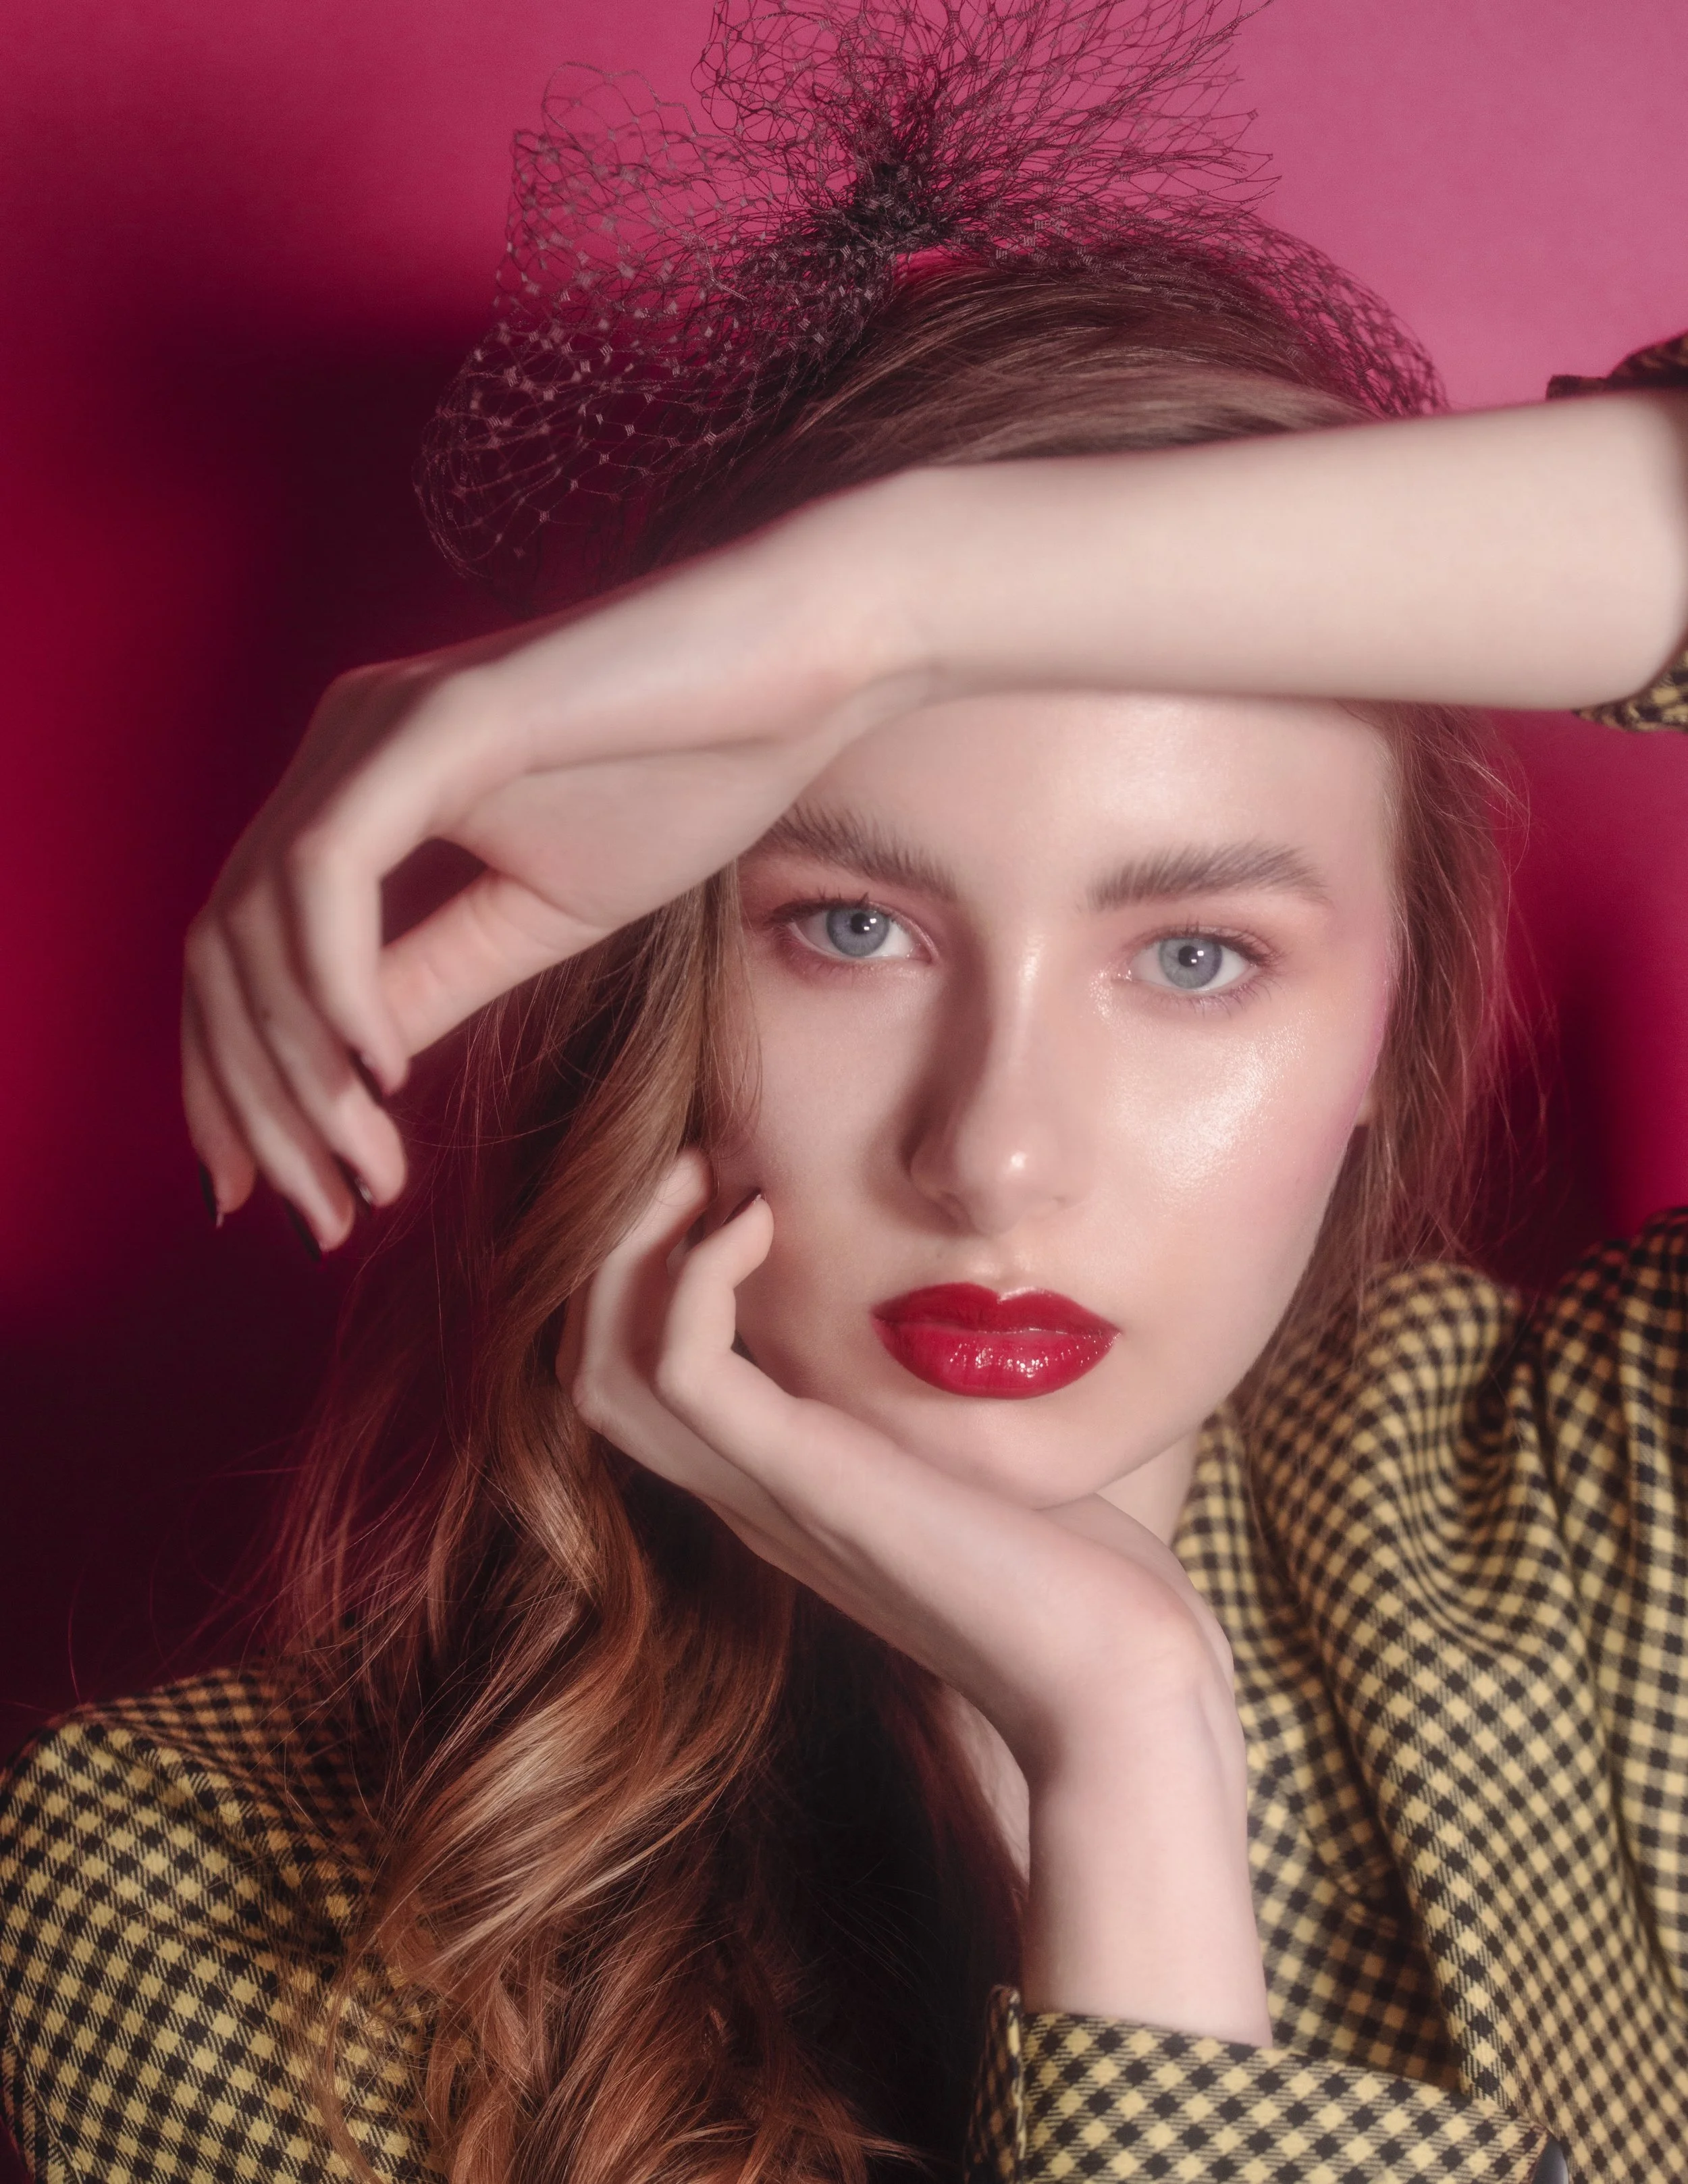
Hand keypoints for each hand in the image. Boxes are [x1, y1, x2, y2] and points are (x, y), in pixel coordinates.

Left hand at [182, 496, 927, 1247]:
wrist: (802, 666)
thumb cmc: (690, 774)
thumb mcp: (540, 918)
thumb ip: (433, 982)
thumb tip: (348, 1073)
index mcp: (358, 789)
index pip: (239, 956)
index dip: (231, 1085)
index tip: (268, 1195)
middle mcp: (340, 747)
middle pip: (222, 953)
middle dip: (253, 1106)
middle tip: (317, 1222)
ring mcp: (376, 726)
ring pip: (257, 924)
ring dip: (298, 1073)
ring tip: (362, 1176)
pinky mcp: (435, 717)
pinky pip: (329, 872)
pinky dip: (337, 986)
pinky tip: (383, 1076)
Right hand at [568, 1152, 1236, 1785]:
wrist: (1116, 1673)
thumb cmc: (1075, 1566)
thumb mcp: (977, 1451)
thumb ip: (931, 1391)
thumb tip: (956, 1302)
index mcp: (775, 1481)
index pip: (633, 1376)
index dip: (644, 1270)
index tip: (723, 1180)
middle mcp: (745, 1490)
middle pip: (586, 1366)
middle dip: (613, 1247)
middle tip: (691, 1159)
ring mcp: (763, 1492)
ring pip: (600, 1371)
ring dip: (629, 1252)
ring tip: (703, 1174)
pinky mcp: (802, 1481)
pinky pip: (681, 1371)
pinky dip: (697, 1278)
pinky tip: (762, 1221)